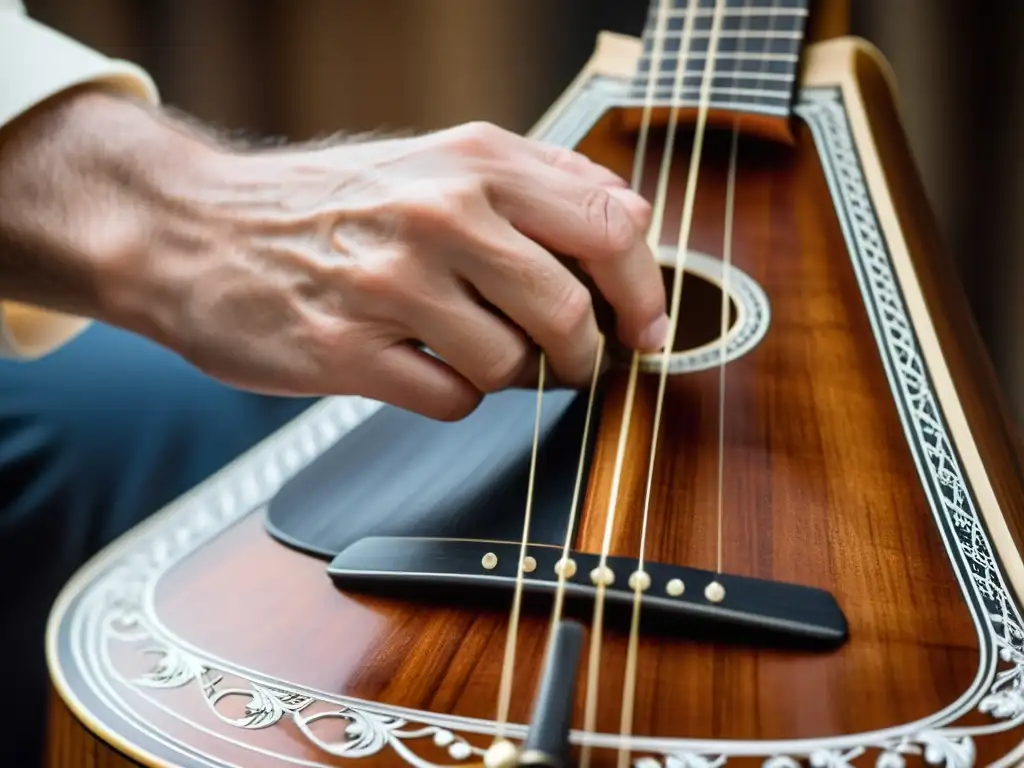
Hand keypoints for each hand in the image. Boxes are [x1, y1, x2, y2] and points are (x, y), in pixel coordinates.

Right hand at [0, 92, 668, 419]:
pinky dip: (452, 396)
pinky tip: (419, 368)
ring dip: (507, 375)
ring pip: (512, 365)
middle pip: (570, 310)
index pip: (612, 226)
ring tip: (465, 351)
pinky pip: (453, 401)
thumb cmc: (330, 204)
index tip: (644, 329)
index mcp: (476, 161)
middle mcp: (440, 214)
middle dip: (582, 354)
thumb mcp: (436, 161)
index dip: (644, 291)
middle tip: (568, 363)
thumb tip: (631, 217)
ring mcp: (391, 283)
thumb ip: (536, 184)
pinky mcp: (346, 351)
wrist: (199, 228)